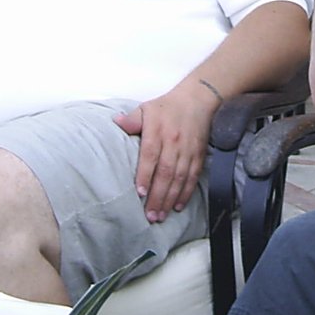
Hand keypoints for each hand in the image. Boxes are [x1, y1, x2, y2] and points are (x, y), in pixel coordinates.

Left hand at [113, 80, 220, 222]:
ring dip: (170, 198)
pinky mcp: (199, 155)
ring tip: (161, 215)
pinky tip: (179, 206)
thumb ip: (131, 119)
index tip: (140, 193)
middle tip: (150, 216)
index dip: (145, 175)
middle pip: (166, 172)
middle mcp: (173, 142)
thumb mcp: (146, 108)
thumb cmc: (168, 106)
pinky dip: (186, 192)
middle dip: (158, 196)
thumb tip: (116, 122)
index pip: (150, 156)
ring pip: (179, 178)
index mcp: (158, 131)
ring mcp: (188, 150)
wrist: (198, 98)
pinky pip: (193, 177)